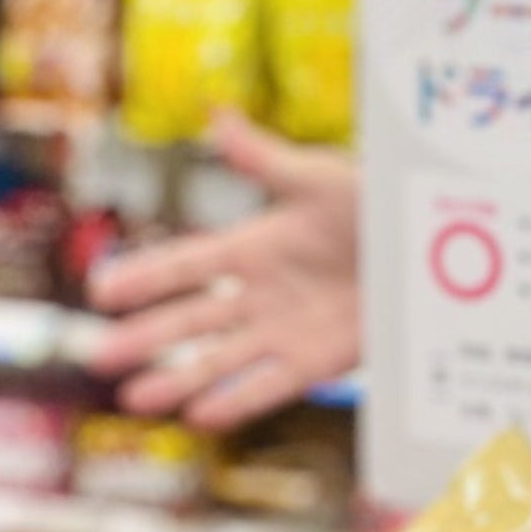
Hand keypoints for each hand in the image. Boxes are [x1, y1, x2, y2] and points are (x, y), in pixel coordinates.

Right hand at [83, 114, 362, 429]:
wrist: (431, 249)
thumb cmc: (375, 204)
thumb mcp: (318, 178)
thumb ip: (262, 158)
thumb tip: (215, 115)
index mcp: (254, 245)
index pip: (186, 264)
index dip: (145, 276)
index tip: (101, 288)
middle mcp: (261, 293)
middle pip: (191, 319)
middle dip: (146, 338)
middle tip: (98, 355)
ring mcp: (286, 330)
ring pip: (220, 359)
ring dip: (178, 378)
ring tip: (136, 400)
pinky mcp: (317, 361)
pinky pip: (270, 385)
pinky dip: (236, 399)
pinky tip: (200, 416)